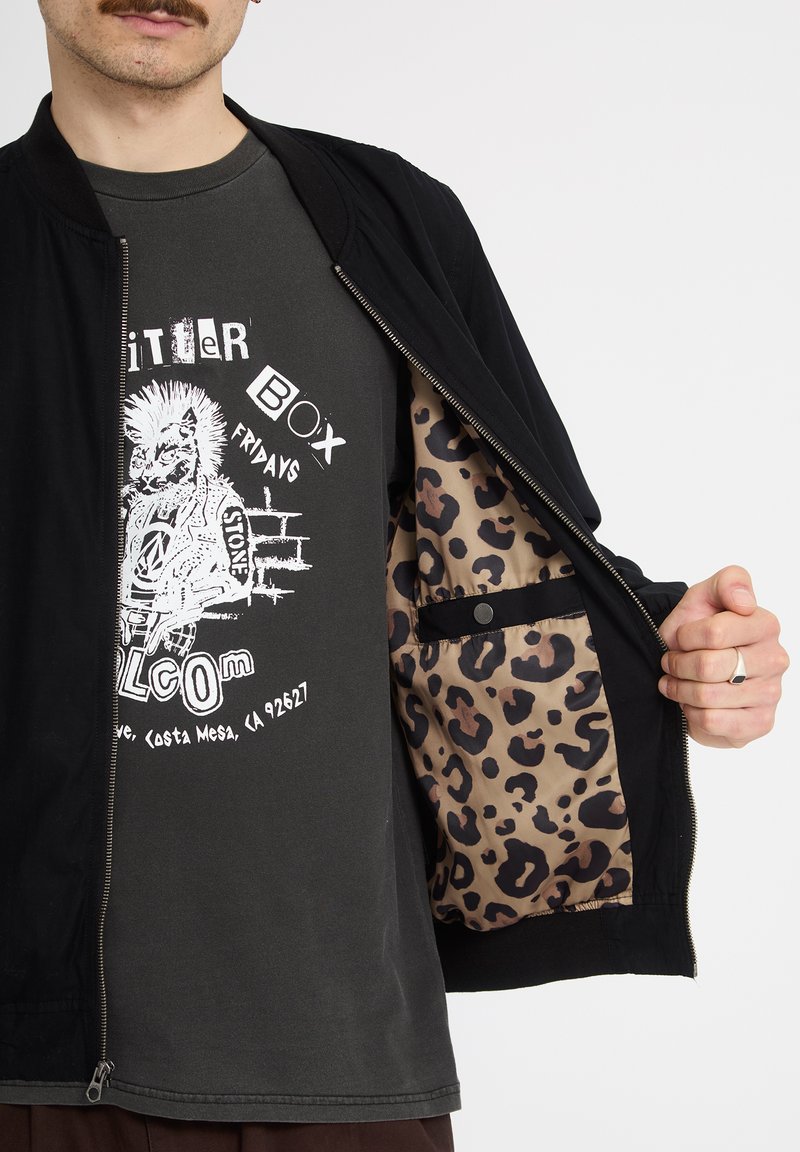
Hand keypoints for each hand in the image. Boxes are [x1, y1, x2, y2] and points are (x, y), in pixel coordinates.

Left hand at [657, 565, 787, 748]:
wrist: (691, 670)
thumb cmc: (698, 632)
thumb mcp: (704, 597)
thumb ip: (727, 582)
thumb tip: (745, 602)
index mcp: (766, 624)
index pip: (714, 633)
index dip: (685, 637)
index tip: (681, 638)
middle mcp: (776, 659)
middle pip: (708, 666)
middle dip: (678, 665)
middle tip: (671, 663)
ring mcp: (771, 693)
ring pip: (707, 695)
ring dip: (680, 689)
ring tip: (677, 682)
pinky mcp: (760, 722)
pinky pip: (713, 721)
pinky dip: (691, 712)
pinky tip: (692, 703)